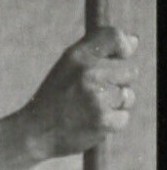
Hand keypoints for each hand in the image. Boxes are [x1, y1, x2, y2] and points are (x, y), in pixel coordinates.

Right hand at [22, 27, 137, 160]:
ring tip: (90, 109)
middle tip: (94, 93)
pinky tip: (92, 123)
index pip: (114, 36)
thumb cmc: (55, 97)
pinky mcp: (103, 120)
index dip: (124, 46)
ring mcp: (97, 97)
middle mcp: (88, 73)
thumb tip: (134, 40)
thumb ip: (99, 50)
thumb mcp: (68, 66)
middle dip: (118, 83)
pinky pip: (123, 116)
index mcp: (77, 56)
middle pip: (130, 72)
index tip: (122, 55)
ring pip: (128, 96)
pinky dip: (112, 122)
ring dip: (115, 104)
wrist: (35, 132)